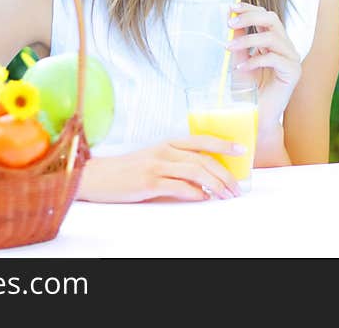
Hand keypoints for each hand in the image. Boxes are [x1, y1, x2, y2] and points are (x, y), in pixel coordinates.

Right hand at [76, 136, 243, 202]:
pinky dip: (194, 193)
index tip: (242, 150)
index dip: (223, 145)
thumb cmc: (126, 171)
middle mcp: (164, 151)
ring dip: (215, 185)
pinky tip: (203, 198)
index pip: (201, 140)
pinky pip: (178, 186)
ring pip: (195, 172)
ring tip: (226, 196)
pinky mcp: (149, 182)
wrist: (96, 176)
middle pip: (203, 159)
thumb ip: (175, 164)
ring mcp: (156, 165)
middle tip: (237, 188)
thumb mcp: (153, 159)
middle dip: (225, 174)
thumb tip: (203, 180)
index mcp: (167, 143)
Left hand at [225, 1, 300, 129]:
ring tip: (229, 48)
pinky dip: (254, 61)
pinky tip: (240, 68)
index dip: (249, 9)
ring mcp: (292, 59)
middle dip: (250, 17)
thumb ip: (238, 39)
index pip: (266, 16)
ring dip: (247, 40)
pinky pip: (274, 58)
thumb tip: (230, 17)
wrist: (256, 115)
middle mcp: (286, 47)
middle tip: (230, 23)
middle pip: (272, 19)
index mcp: (275, 41)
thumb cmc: (249, 90)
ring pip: (272, 38)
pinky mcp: (294, 72)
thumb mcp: (239, 59)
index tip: (231, 7)